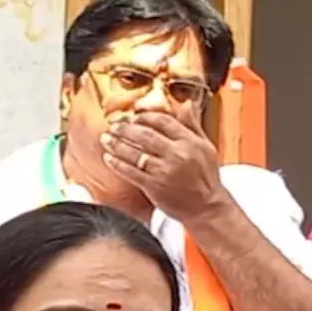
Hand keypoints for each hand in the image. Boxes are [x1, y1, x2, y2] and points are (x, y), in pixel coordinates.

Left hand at [100, 111, 228, 222]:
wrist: (206, 206)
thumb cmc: (206, 177)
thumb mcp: (205, 146)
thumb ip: (192, 125)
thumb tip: (185, 104)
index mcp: (190, 142)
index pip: (164, 121)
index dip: (145, 117)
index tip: (133, 116)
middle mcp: (177, 154)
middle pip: (145, 135)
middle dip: (125, 128)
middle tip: (113, 125)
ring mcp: (164, 170)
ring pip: (135, 153)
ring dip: (116, 144)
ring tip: (105, 138)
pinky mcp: (154, 185)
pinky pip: (131, 172)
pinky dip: (117, 164)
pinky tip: (108, 158)